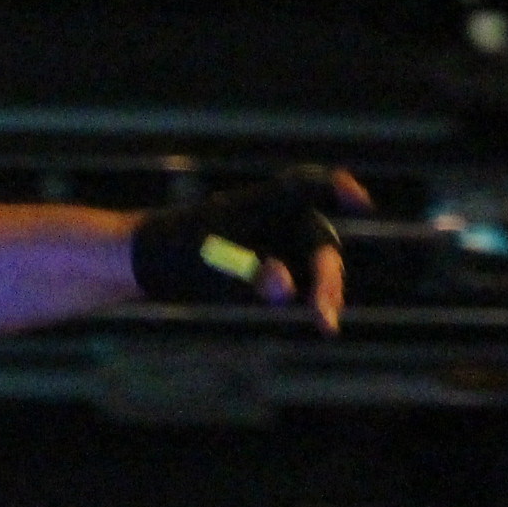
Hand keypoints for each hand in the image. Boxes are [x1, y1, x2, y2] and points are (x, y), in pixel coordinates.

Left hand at [129, 167, 372, 333]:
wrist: (145, 262)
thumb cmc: (172, 249)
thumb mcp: (204, 262)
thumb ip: (247, 274)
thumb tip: (286, 290)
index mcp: (260, 202)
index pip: (306, 185)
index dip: (337, 189)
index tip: (361, 205)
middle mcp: (275, 219)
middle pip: (319, 239)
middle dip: (327, 273)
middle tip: (325, 310)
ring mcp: (276, 243)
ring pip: (316, 264)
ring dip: (325, 289)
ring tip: (325, 320)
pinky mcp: (271, 267)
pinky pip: (302, 281)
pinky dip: (312, 298)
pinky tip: (321, 320)